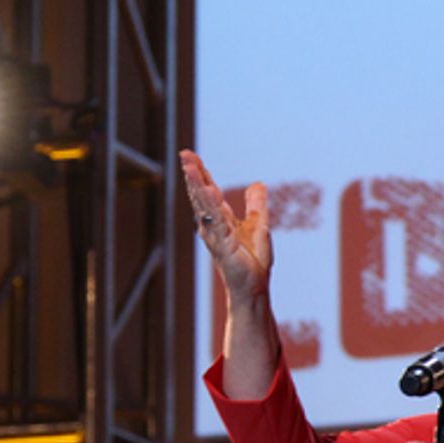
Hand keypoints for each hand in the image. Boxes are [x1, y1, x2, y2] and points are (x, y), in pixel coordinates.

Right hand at [179, 149, 271, 299]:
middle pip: (201, 195)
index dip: (200, 173)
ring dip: (197, 185)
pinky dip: (212, 205)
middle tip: (184, 155)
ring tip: (190, 167)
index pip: (208, 192)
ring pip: (205, 205)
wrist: (254, 288)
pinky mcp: (225, 244)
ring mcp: (217, 235)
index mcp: (221, 220)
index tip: (190, 156)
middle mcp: (214, 226)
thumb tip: (257, 183)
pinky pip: (218, 220)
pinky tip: (209, 189)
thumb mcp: (259, 225)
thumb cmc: (252, 262)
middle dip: (193, 174)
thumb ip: (256, 205)